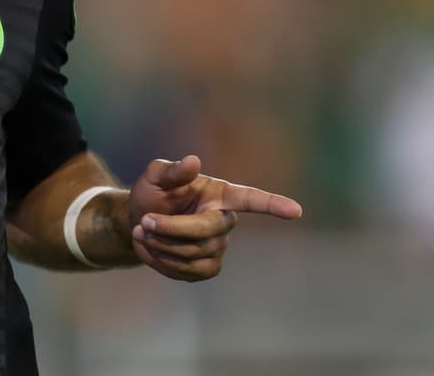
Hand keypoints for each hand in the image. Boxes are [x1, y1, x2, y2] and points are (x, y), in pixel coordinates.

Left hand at [128, 155, 300, 281]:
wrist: (138, 221)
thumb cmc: (152, 192)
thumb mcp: (155, 176)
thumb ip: (172, 171)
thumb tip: (192, 161)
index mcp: (219, 194)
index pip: (250, 199)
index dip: (273, 205)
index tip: (296, 211)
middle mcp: (224, 221)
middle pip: (206, 232)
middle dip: (171, 229)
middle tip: (145, 221)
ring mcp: (218, 247)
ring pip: (194, 254)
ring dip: (162, 245)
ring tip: (143, 230)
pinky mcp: (206, 268)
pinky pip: (187, 271)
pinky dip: (162, 261)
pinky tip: (149, 247)